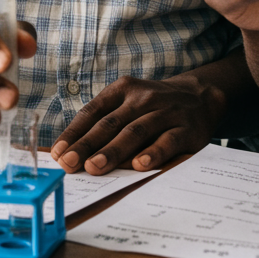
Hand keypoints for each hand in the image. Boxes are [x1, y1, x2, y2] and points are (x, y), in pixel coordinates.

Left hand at [50, 75, 226, 174]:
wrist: (201, 96)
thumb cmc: (154, 106)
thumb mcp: (129, 102)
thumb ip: (106, 122)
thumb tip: (71, 152)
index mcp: (124, 90)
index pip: (93, 111)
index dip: (74, 132)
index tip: (57, 153)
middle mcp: (143, 98)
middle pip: (110, 124)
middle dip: (87, 145)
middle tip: (69, 164)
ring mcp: (165, 112)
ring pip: (135, 132)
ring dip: (113, 151)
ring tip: (94, 167)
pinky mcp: (186, 129)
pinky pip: (167, 141)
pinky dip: (152, 153)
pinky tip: (139, 166)